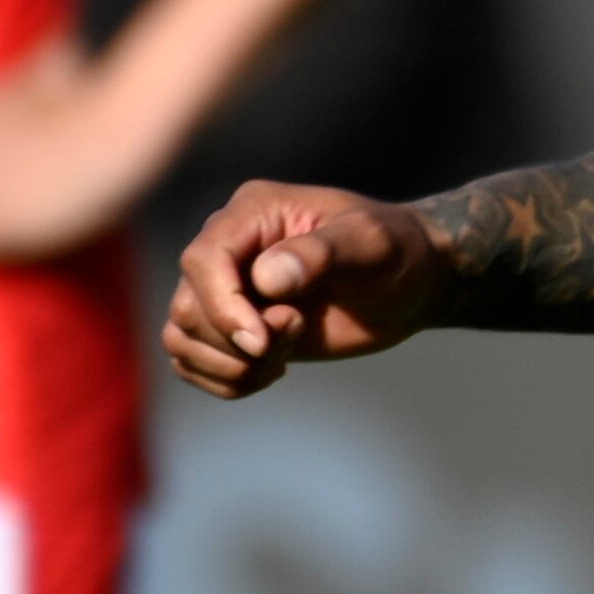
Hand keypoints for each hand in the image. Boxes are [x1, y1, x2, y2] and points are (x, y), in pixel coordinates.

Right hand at [164, 181, 456, 396]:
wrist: (411, 282)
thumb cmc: (397, 250)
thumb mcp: (371, 244)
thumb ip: (321, 254)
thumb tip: (267, 278)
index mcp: (254, 212)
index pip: (203, 260)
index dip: (223, 307)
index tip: (263, 340)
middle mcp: (230, 247)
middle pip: (187, 306)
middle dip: (236, 341)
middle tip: (294, 334)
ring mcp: (227, 288)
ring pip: (182, 337)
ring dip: (229, 365)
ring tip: (282, 358)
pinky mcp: (232, 327)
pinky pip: (193, 362)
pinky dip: (225, 380)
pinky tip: (270, 372)